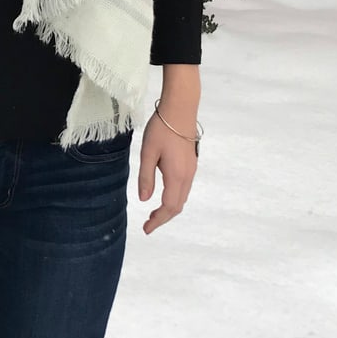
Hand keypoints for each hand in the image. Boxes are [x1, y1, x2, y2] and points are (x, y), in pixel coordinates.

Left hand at [138, 106, 197, 235]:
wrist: (180, 108)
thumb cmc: (161, 128)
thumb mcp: (147, 152)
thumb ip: (146, 177)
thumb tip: (144, 200)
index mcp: (176, 175)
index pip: (169, 207)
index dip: (158, 221)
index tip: (146, 229)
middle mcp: (187, 176)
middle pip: (178, 205)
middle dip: (163, 217)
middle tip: (147, 224)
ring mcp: (191, 169)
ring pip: (182, 197)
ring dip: (169, 208)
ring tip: (153, 213)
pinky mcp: (191, 163)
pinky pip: (184, 188)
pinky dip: (174, 198)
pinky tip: (163, 195)